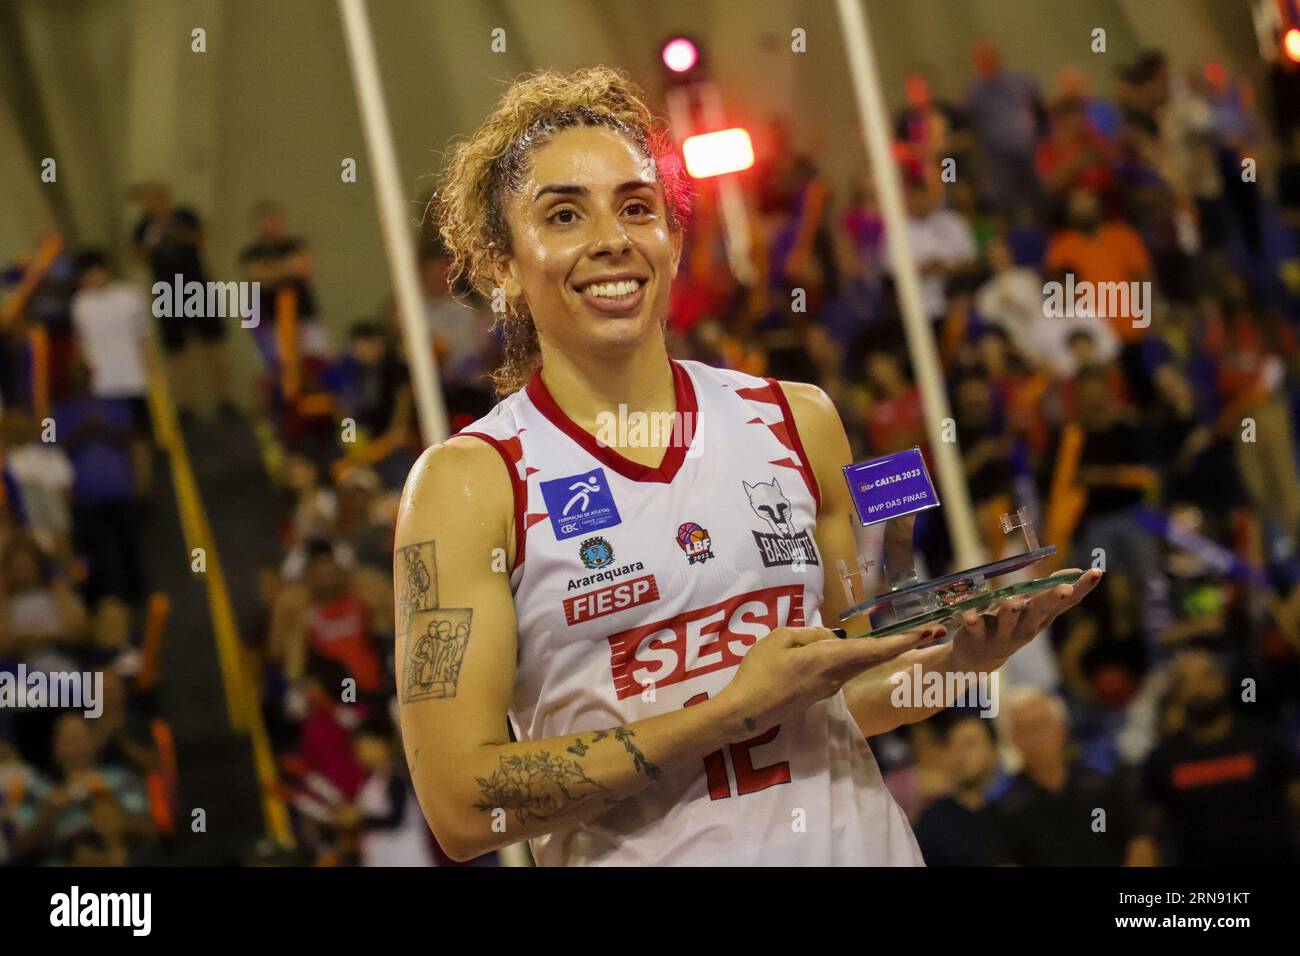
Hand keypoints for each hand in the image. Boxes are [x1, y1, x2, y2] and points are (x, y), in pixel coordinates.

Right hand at [718, 624, 941, 734]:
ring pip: (856, 662)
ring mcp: (831, 687)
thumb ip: (808, 633)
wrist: (748, 711)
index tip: (928, 633)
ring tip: (894, 637)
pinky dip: (849, 657)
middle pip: (875, 657)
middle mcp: (837, 676)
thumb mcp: (779, 639)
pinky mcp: (821, 693)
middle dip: (904, 644)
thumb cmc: (760, 671)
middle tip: (931, 631)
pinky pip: (840, 669)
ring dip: (876, 650)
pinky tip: (835, 651)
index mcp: (829, 659)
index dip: (903, 641)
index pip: (875, 649)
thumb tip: (828, 637)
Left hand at [944, 569, 1102, 672]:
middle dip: (1052, 599)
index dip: (1081, 588)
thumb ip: (1048, 590)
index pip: (1065, 601)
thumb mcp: (1031, 608)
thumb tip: (1074, 571)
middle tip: (1065, 589)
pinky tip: (969, 616)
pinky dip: (971, 621)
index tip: (1097, 573)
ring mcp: (1001, 633)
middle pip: (1039, 611)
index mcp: (1040, 617)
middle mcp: (1024, 626)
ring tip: (1013, 602)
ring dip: (1010, 612)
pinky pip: (974, 628)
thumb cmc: (1009, 624)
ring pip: (1007, 621)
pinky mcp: (976, 636)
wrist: (978, 657)